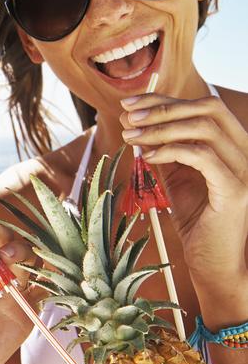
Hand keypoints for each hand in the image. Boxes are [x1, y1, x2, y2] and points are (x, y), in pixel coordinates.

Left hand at [120, 93, 247, 284]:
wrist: (215, 263)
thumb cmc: (196, 220)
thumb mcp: (176, 178)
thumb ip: (164, 151)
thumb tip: (136, 126)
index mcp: (232, 144)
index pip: (201, 106)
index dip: (163, 100)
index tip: (129, 103)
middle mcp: (245, 151)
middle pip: (208, 108)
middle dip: (162, 108)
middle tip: (128, 117)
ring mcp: (245, 170)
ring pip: (205, 128)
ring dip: (161, 128)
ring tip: (131, 137)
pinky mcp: (235, 190)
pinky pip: (203, 156)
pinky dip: (171, 150)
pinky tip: (147, 157)